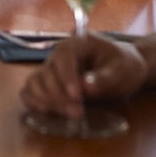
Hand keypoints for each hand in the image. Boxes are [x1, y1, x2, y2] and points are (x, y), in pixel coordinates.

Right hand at [20, 36, 147, 119]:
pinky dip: (33, 101)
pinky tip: (47, 112)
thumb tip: (85, 86)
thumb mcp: (121, 71)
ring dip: (46, 100)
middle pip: (46, 72)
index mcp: (77, 43)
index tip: (77, 96)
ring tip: (67, 113)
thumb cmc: (123, 65)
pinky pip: (30, 90)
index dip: (66, 76)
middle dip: (58, 94)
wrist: (124, 68)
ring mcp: (51, 69)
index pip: (63, 56)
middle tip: (77, 112)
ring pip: (34, 82)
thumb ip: (104, 78)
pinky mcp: (49, 83)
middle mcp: (59, 54)